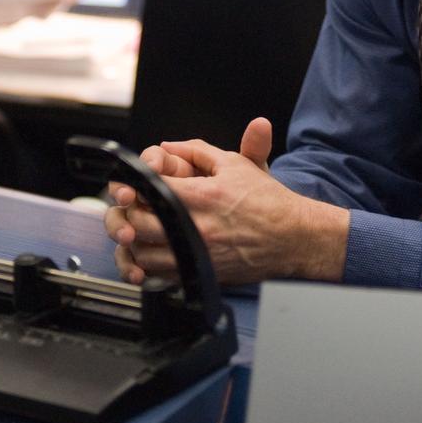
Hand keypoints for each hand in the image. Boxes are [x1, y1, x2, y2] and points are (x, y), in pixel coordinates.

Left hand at [104, 118, 348, 285]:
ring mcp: (197, 254)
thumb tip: (168, 146)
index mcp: (205, 195)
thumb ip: (198, 150)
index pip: (152, 189)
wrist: (293, 236)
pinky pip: (158, 276)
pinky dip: (145, 266)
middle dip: (128, 212)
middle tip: (130, 206)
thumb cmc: (268, 201)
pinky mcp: (200, 274)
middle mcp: (198, 227)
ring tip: (135, 229)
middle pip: (141, 222)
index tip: (132, 184)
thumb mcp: (236, 164)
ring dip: (132, 241)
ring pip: (143, 253)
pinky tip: (147, 254)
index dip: (135, 185)